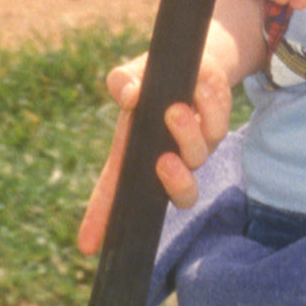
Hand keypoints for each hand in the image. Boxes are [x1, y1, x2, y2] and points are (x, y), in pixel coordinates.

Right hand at [76, 45, 234, 255]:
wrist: (190, 60)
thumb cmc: (151, 77)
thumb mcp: (131, 75)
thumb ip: (123, 81)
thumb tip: (129, 96)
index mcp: (133, 155)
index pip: (115, 195)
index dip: (101, 220)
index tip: (86, 246)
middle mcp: (163, 160)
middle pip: (177, 195)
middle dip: (175, 183)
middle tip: (164, 161)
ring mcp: (192, 149)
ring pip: (197, 157)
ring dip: (188, 135)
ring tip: (177, 108)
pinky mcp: (216, 130)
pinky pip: (218, 126)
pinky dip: (210, 106)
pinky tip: (201, 87)